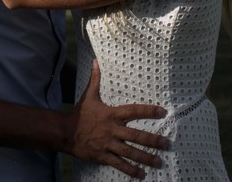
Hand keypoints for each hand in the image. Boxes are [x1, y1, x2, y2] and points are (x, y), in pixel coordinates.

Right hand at [64, 60, 168, 177]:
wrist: (64, 132)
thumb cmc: (79, 114)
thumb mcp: (88, 95)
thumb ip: (95, 79)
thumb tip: (95, 61)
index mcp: (111, 114)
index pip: (133, 111)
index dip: (148, 111)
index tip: (163, 112)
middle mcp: (112, 130)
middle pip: (136, 136)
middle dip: (153, 140)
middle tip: (167, 144)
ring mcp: (108, 144)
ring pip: (130, 152)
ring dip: (146, 158)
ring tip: (159, 162)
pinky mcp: (103, 156)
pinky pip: (118, 164)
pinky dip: (130, 170)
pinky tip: (141, 174)